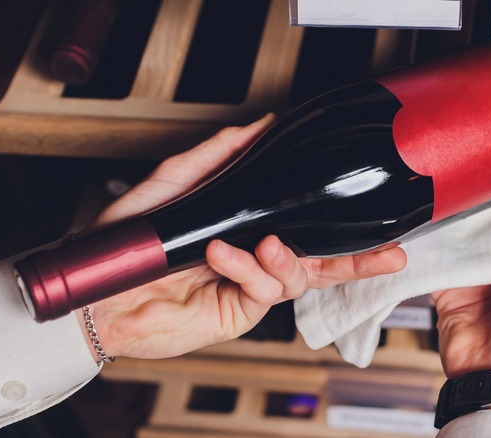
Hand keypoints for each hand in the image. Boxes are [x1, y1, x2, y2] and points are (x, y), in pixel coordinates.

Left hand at [75, 114, 407, 359]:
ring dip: (285, 256)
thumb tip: (261, 125)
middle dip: (359, 260)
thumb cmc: (134, 236)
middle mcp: (254, 260)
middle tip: (390, 251)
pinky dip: (248, 268)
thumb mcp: (178, 180)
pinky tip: (223, 255)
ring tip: (265, 243)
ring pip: (297, 276)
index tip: (374, 214)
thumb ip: (221, 154)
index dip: (341, 226)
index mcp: (247, 230)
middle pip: (320, 262)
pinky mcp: (238, 313)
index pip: (304, 228)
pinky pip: (263, 289)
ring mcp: (248, 288)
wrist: (101, 288)